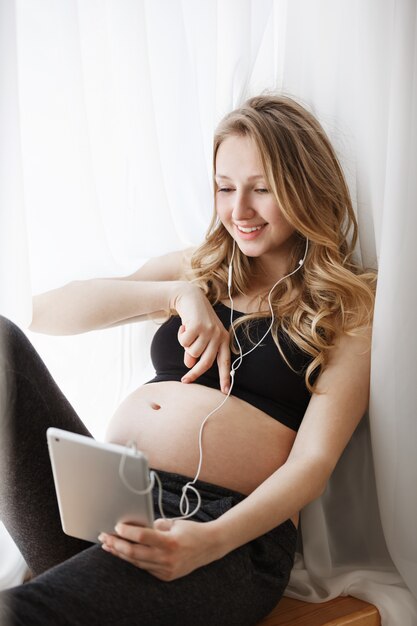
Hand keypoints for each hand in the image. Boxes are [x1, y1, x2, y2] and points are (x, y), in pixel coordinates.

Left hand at [98, 519, 221, 580]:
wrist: (210, 546)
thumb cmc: (191, 530)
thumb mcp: (174, 523)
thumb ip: (155, 525)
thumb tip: (135, 525)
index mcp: (170, 541)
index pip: (142, 536)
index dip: (127, 532)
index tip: (116, 526)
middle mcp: (167, 558)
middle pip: (134, 553)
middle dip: (116, 545)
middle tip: (104, 537)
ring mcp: (166, 569)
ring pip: (136, 562)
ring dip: (121, 553)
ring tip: (109, 545)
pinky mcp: (166, 576)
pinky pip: (145, 568)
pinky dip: (133, 560)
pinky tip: (124, 553)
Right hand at [171, 283, 230, 392]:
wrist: (191, 298)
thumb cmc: (196, 320)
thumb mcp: (199, 337)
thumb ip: (197, 352)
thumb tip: (190, 365)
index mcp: (224, 340)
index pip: (225, 362)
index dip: (225, 377)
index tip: (225, 391)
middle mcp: (219, 336)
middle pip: (206, 363)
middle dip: (195, 374)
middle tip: (185, 381)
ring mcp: (210, 331)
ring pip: (193, 352)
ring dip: (185, 347)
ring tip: (187, 334)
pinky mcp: (199, 326)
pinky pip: (185, 343)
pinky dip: (180, 337)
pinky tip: (184, 327)